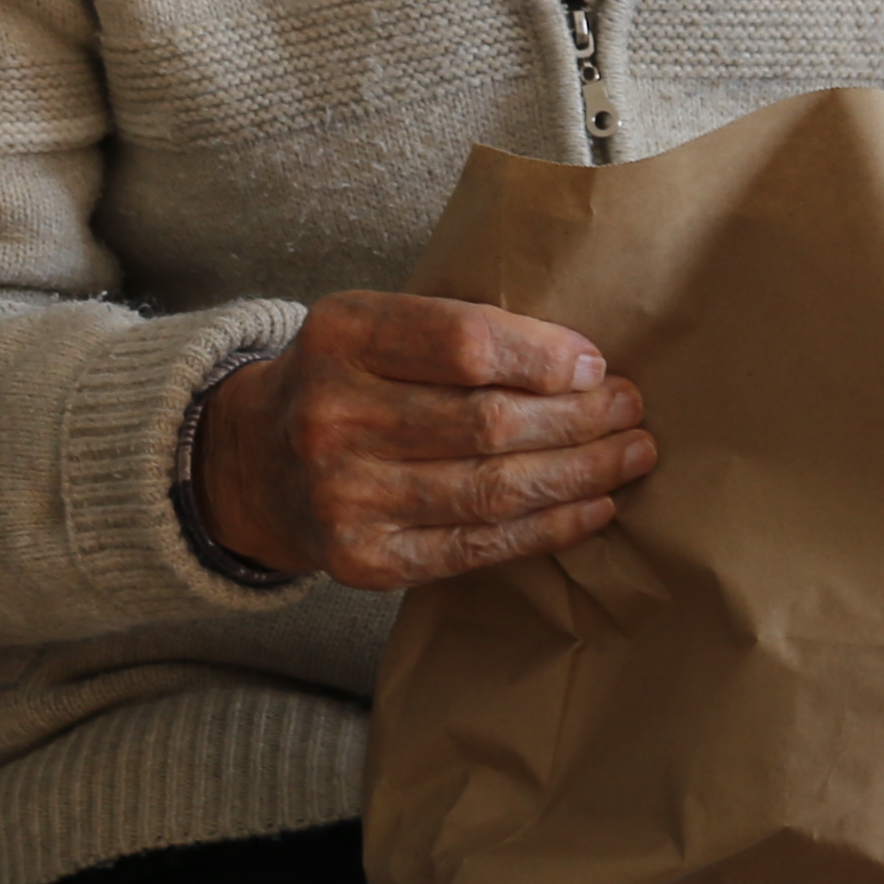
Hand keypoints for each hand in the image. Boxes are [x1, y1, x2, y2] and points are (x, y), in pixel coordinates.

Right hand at [198, 293, 654, 588]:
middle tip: (631, 409)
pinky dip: (546, 527)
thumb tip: (581, 362)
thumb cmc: (344, 381)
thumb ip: (453, 331)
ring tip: (630, 456)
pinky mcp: (364, 559)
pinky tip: (593, 508)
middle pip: (487, 421)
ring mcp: (344, 496)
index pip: (464, 341)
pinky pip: (476, 545)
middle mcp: (333, 416)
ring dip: (579, 474)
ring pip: (491, 488)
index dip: (543, 355)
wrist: (252, 463)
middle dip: (578, 418)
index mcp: (341, 335)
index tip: (595, 362)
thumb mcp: (372, 325)